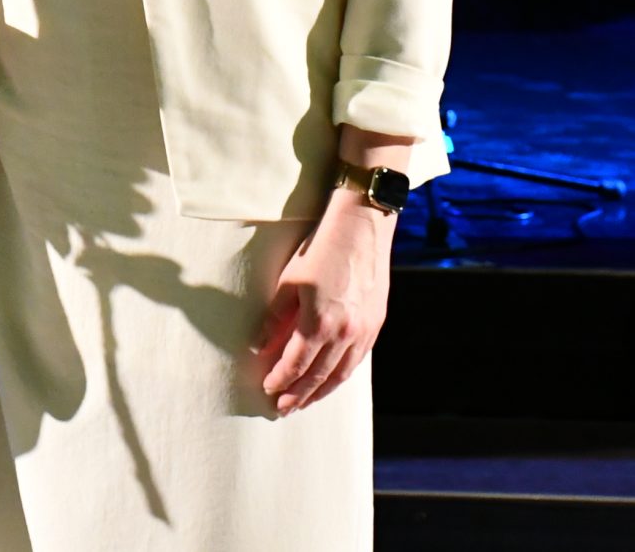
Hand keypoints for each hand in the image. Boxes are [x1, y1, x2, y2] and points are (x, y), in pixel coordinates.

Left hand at [255, 183, 394, 414]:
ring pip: (341, 374)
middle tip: (283, 408)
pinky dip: (342, 375)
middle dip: (299, 395)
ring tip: (306, 402)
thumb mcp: (289, 281)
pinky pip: (357, 360)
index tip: (268, 389)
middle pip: (318, 376)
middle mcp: (345, 333)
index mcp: (319, 323)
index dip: (280, 380)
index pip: (295, 364)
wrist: (363, 227)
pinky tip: (333, 379)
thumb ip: (275, 318)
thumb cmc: (321, 249)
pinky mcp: (376, 324)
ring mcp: (364, 331)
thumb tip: (259, 346)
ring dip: (322, 391)